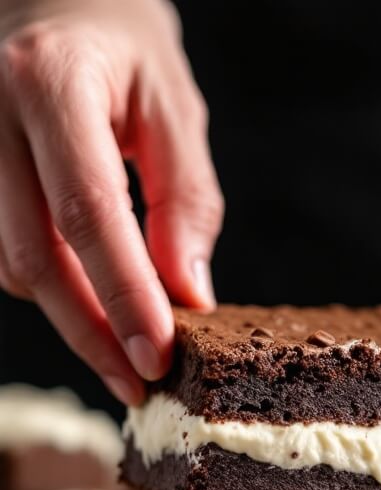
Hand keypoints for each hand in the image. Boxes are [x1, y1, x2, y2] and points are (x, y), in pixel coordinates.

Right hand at [0, 0, 222, 403]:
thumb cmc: (117, 41)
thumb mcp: (171, 105)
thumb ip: (183, 199)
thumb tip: (187, 294)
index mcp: (51, 83)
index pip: (87, 214)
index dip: (123, 298)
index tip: (157, 358)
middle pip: (35, 257)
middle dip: (92, 333)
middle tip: (138, 382)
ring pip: (9, 266)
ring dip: (71, 316)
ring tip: (123, 342)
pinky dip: (48, 288)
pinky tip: (88, 299)